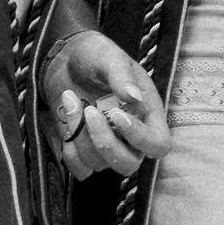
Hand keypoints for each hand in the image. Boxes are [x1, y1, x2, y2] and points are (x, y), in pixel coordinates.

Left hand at [45, 28, 171, 180]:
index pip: (158, 144)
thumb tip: (134, 98)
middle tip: (89, 111)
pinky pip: (80, 169)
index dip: (140, 138)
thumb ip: (121, 75)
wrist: (65, 59)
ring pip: (99, 164)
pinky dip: (70, 151)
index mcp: (148, 114)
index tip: (116, 114)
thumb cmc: (95, 55)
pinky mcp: (83, 150)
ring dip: (80, 136)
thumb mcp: (109, 56)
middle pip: (129, 164)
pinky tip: (67, 122)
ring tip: (70, 99)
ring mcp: (107, 145)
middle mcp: (130, 136)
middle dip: (105, 143)